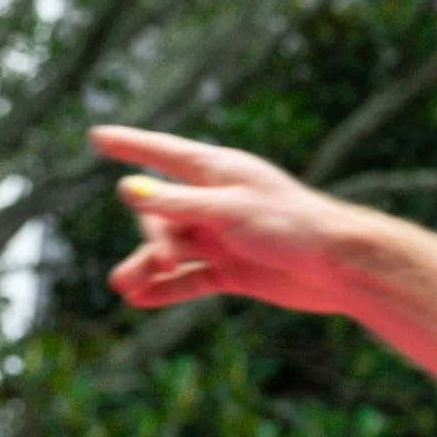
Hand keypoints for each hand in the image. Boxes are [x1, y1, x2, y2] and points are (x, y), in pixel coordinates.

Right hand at [93, 128, 370, 317]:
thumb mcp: (228, 210)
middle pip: (162, 213)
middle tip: (164, 259)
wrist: (339, 267)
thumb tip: (128, 190)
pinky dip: (167, 288)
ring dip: (148, 266)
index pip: (163, 153)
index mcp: (219, 171)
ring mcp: (222, 237)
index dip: (130, 145)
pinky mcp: (232, 269)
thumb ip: (178, 204)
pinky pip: (190, 279)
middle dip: (153, 236)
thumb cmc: (291, 225)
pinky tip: (140, 300)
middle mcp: (216, 202)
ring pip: (172, 250)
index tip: (97, 136)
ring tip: (124, 286)